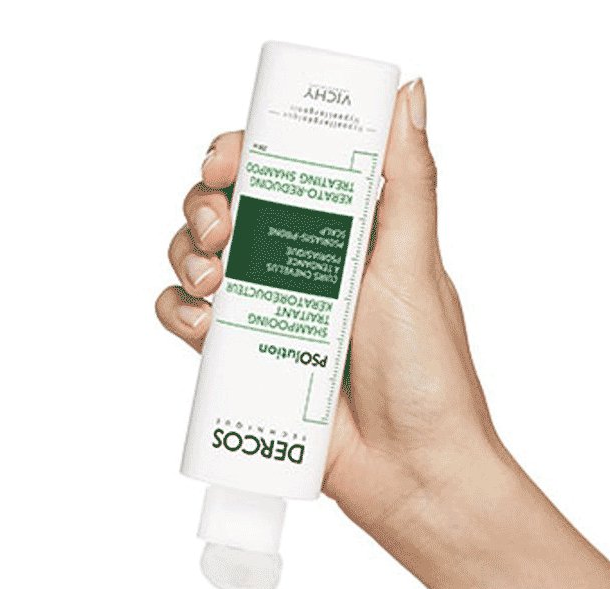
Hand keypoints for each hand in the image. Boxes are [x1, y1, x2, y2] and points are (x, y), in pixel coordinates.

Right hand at [156, 79, 520, 544]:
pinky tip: (205, 326)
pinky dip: (180, 314)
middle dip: (205, 206)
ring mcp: (267, 312)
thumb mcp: (416, 265)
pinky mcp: (241, 361)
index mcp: (344, 231)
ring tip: (216, 283)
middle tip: (223, 232)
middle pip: (224, 207)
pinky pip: (185, 320)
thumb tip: (409, 94)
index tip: (230, 158)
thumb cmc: (429, 375)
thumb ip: (408, 181)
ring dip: (186, 256)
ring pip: (195, 258)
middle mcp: (300, 264)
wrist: (410, 472)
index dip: (242, 153)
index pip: (279, 168)